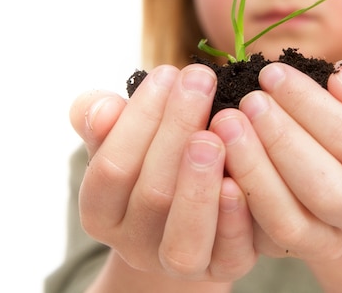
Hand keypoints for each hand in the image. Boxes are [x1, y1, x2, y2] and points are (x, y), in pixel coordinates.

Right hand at [69, 64, 255, 282]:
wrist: (196, 208)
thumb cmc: (157, 157)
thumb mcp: (126, 136)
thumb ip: (104, 120)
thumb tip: (101, 107)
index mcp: (102, 213)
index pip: (111, 170)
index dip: (137, 121)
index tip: (167, 73)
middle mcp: (134, 246)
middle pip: (152, 196)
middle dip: (177, 131)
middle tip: (200, 80)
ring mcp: (180, 264)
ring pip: (184, 238)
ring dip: (200, 183)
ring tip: (217, 132)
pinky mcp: (224, 268)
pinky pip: (229, 254)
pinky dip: (234, 219)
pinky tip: (240, 179)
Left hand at [209, 53, 341, 259]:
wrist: (335, 165)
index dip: (310, 106)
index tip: (272, 74)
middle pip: (325, 189)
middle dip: (282, 141)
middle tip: (248, 102)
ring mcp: (328, 241)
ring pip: (290, 222)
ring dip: (254, 173)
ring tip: (225, 125)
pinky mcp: (289, 252)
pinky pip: (259, 240)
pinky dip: (234, 206)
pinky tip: (215, 164)